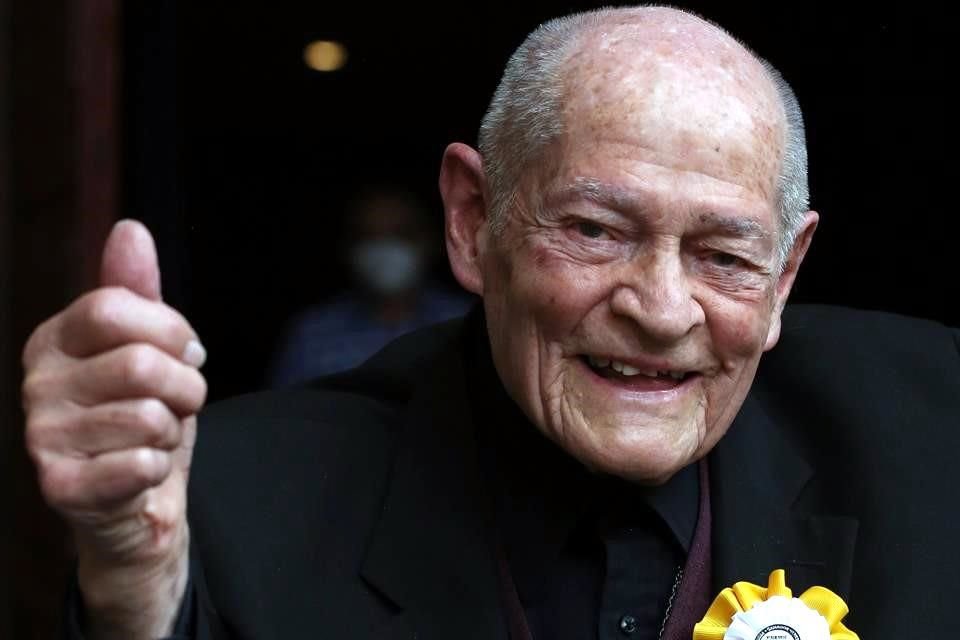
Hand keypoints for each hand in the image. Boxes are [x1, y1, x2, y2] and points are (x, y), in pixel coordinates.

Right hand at [22, 220, 206, 637]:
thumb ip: (138, 293)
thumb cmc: (145, 418)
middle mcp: (36, 384)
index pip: (116, 309)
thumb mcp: (150, 349)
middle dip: (186, 388)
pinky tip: (140, 472)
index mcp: (54, 340)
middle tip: (179, 404)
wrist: (138, 502)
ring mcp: (42, 437)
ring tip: (154, 439)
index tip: (186, 354)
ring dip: (173, 431)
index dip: (172, 332)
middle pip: (140, 364)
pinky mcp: (60, 487)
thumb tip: (130, 229)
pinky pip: (142, 463)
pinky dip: (159, 468)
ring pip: (149, 416)